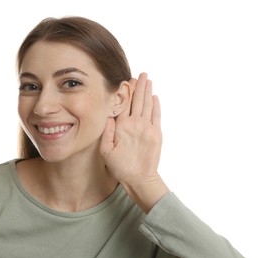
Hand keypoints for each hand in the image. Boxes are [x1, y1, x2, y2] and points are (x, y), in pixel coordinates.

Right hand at [100, 72, 168, 212]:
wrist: (140, 178)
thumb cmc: (120, 167)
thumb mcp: (105, 151)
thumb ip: (106, 132)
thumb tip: (109, 116)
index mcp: (121, 127)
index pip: (124, 104)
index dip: (127, 90)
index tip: (129, 80)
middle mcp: (135, 124)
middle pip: (138, 100)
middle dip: (140, 86)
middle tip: (142, 74)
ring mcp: (148, 128)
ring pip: (147, 105)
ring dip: (148, 91)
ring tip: (148, 80)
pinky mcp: (157, 134)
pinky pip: (156, 115)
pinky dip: (156, 105)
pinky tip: (155, 97)